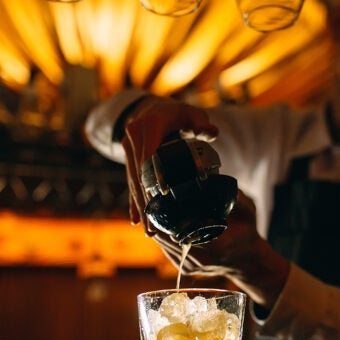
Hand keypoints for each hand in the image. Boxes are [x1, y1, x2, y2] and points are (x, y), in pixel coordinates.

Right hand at [119, 95, 218, 226]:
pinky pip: (131, 181)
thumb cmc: (178, 114)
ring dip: (140, 206)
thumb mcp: (193, 114)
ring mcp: (129, 147)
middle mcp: (135, 136)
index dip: (154, 176)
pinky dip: (134, 200)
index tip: (162, 197)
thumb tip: (211, 133)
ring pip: (134, 180)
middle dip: (146, 201)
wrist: (154, 108)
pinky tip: (136, 220)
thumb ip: (202, 123)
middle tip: (154, 227)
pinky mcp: (128, 157)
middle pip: (139, 173)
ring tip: (148, 230)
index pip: (150, 154)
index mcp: (151, 125)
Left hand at [152, 190, 290, 307]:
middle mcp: (202, 259)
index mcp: (217, 245)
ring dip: (159, 229)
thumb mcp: (248, 213)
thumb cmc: (247, 235)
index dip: (169, 218)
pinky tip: (162, 226)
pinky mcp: (186, 269)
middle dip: (160, 221)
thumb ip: (237, 198)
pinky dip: (163, 238)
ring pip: (165, 245)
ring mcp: (192, 266)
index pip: (183, 231)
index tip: (163, 203)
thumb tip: (221, 183)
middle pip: (168, 238)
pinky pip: (167, 251)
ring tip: (155, 212)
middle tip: (155, 203)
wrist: (248, 261)